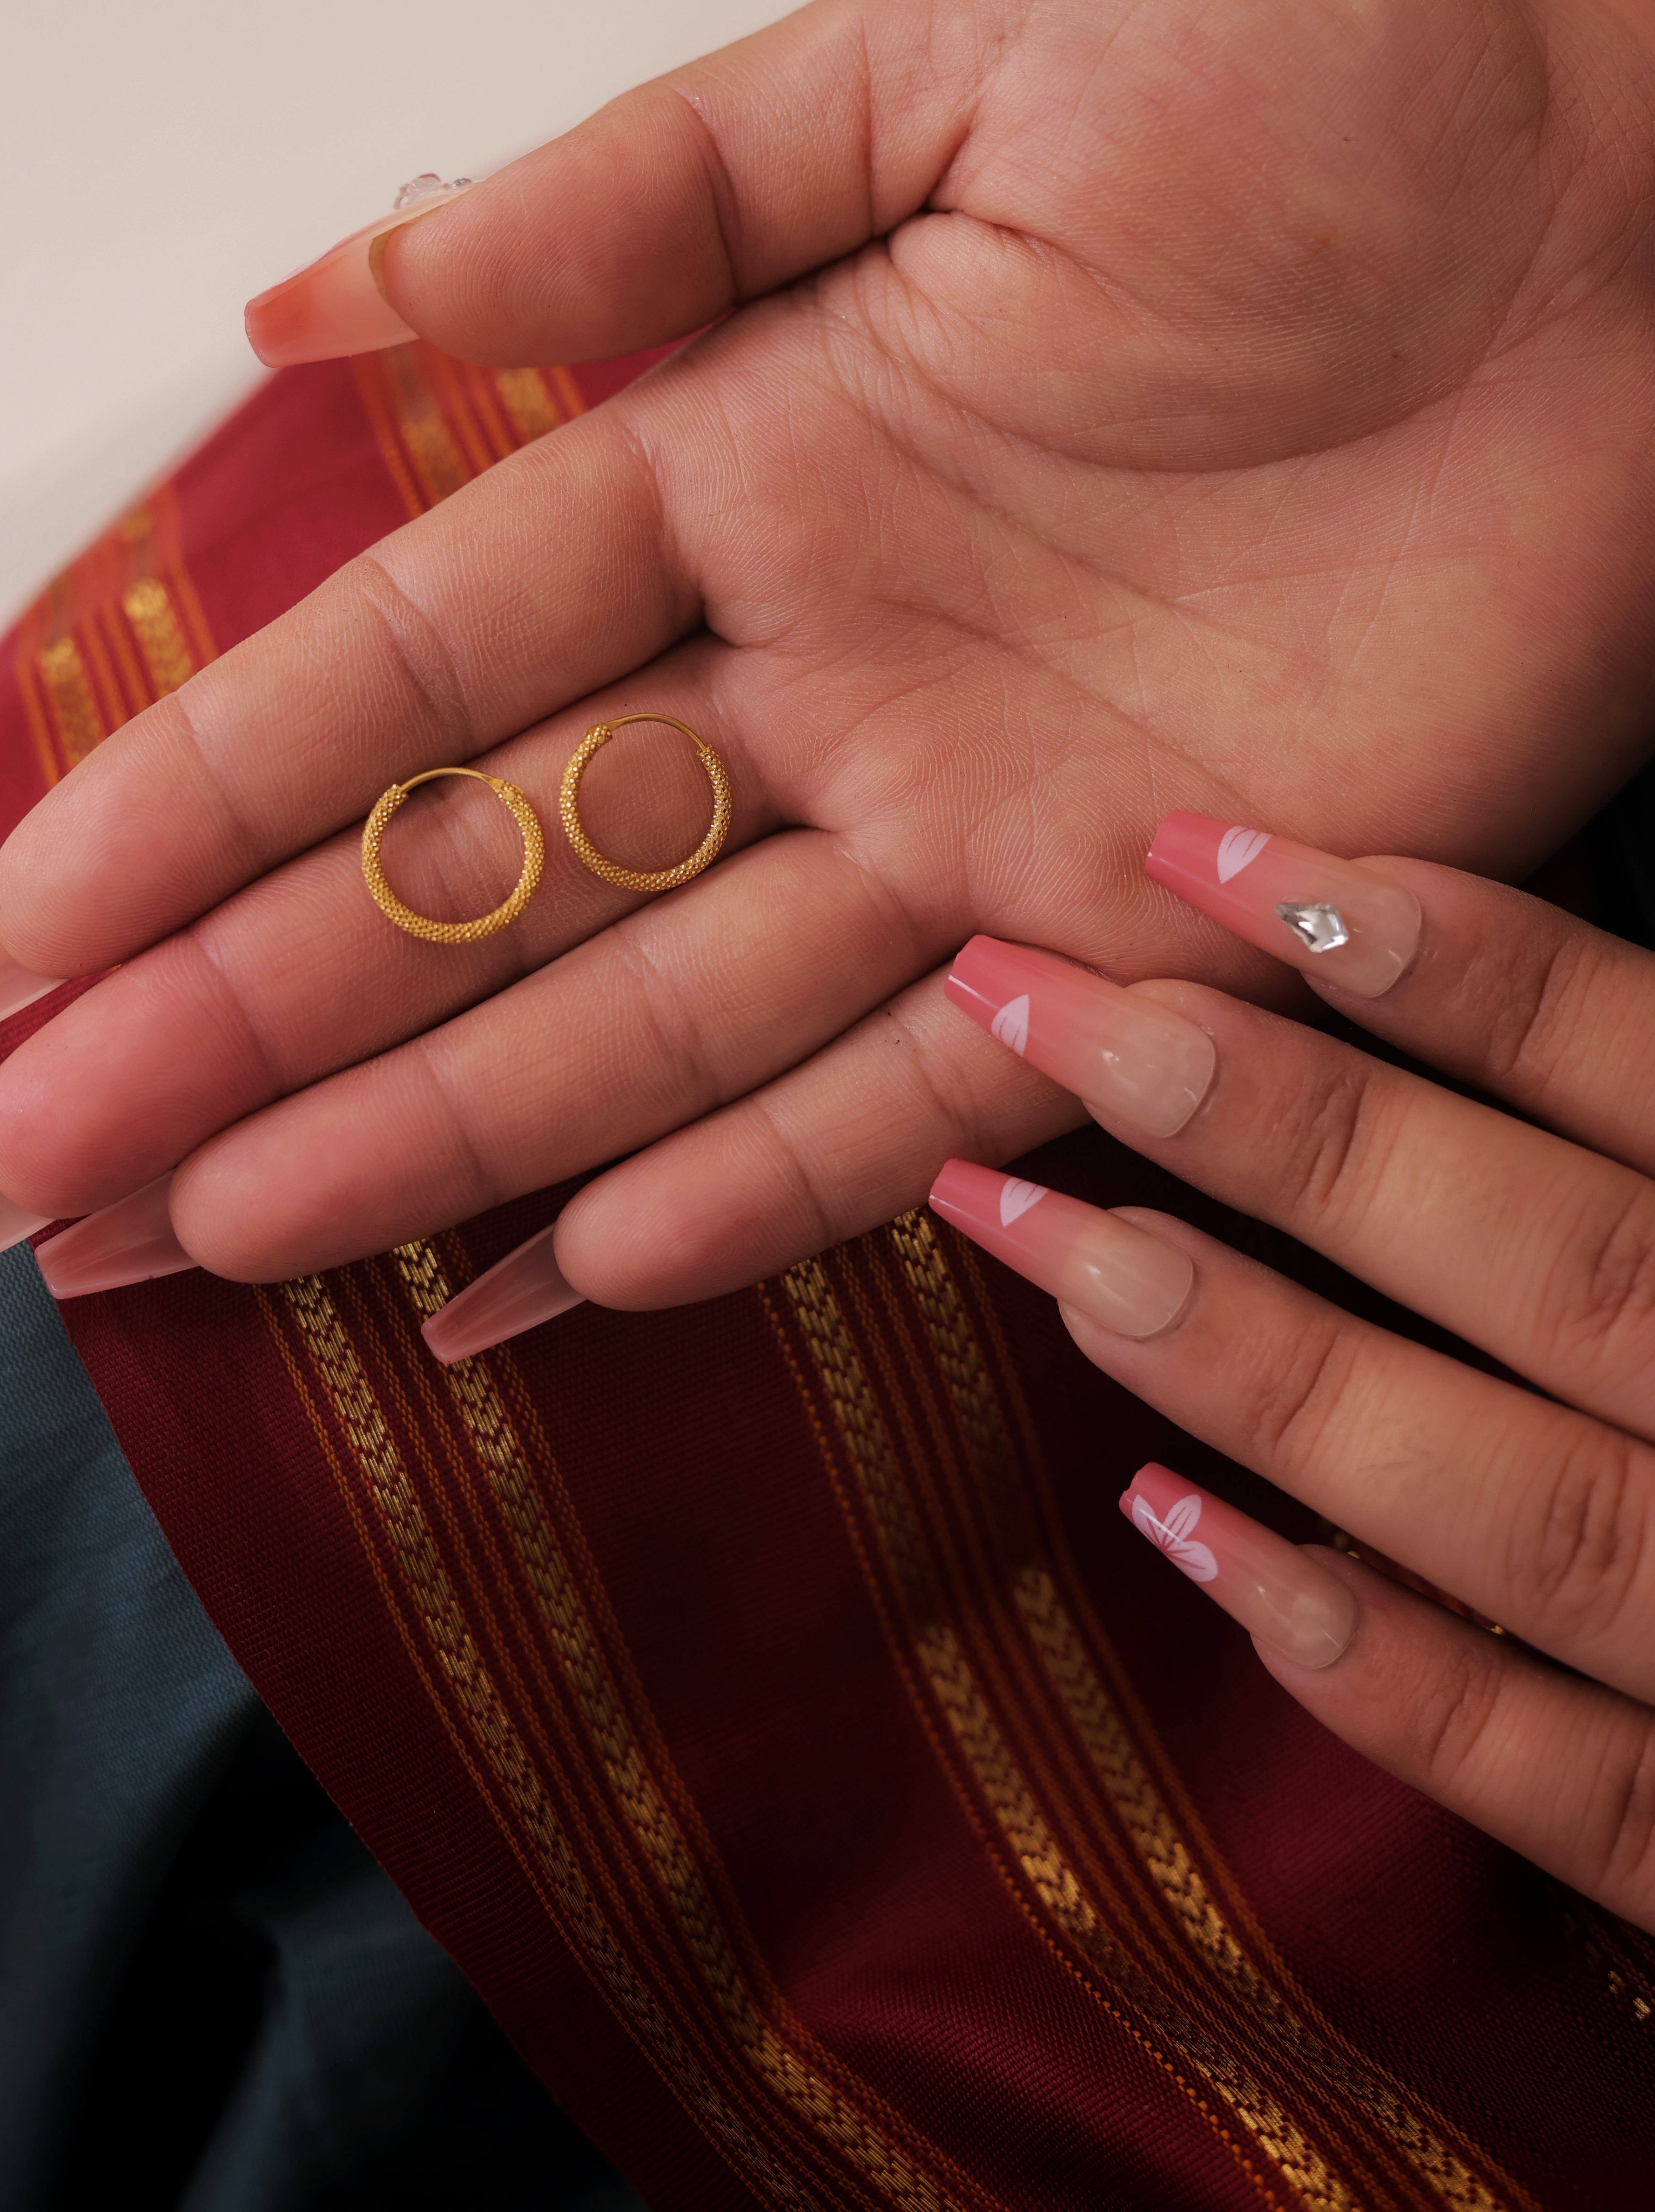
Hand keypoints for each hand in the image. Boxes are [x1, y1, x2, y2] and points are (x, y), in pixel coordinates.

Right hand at [0, 0, 1654, 1315]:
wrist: (1616, 240)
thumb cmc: (1305, 110)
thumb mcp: (935, 71)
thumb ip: (636, 194)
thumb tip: (307, 292)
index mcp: (730, 464)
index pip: (399, 676)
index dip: (187, 813)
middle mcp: (806, 674)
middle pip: (462, 884)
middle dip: (224, 1027)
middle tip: (14, 1175)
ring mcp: (956, 818)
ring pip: (631, 1019)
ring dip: (416, 1137)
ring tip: (204, 1246)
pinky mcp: (1139, 930)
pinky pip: (902, 1097)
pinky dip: (735, 1193)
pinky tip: (542, 1282)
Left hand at [932, 817, 1654, 1927]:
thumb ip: (1648, 1103)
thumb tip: (1408, 929)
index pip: (1644, 1067)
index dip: (1441, 958)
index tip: (1202, 859)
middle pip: (1552, 1262)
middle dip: (1284, 1127)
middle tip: (1038, 1007)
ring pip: (1520, 1506)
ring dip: (1274, 1374)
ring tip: (1051, 1243)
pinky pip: (1556, 1772)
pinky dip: (1375, 1666)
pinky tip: (1173, 1528)